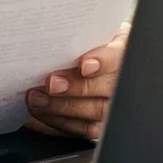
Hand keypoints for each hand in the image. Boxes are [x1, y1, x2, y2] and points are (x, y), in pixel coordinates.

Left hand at [24, 23, 128, 141]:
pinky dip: (57, 124)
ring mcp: (115, 106)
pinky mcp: (101, 124)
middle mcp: (125, 81)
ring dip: (62, 108)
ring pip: (94, 113)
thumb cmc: (90, 43)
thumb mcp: (90, 32)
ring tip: (36, 100)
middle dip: (76, 88)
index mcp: (125, 51)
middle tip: (50, 84)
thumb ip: (79, 36)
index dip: (103, 62)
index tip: (84, 65)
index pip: (119, 57)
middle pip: (106, 89)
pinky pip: (82, 129)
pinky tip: (37, 117)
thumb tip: (53, 38)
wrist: (99, 59)